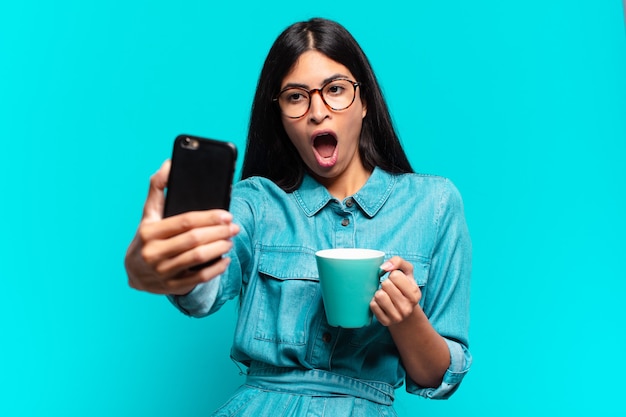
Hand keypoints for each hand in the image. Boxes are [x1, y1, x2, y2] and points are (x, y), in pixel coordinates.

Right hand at [124, 160, 238, 294]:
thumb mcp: (149, 214)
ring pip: (198, 258)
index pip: (185, 222)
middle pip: (194, 240)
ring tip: (230, 240)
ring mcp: (163, 272)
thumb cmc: (148, 237)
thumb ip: (158, 188)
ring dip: (219, 248)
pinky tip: (225, 259)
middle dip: (219, 232)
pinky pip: (199, 278)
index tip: (227, 214)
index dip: (209, 218)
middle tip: (234, 227)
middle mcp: (153, 253)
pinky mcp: (172, 287)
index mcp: (149, 231)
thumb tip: (170, 164)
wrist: (135, 273)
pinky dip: (216, 268)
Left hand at [370, 256, 420, 325]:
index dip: (392, 275)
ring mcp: (397, 317)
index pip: (395, 275)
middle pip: (386, 285)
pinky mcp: (386, 322)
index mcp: (415, 294)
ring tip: (384, 295)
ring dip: (378, 292)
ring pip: (379, 296)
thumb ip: (398, 262)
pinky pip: (373, 306)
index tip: (396, 280)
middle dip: (385, 283)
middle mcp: (408, 307)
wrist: (404, 311)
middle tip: (389, 288)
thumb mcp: (406, 272)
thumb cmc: (403, 287)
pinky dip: (374, 301)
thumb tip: (384, 267)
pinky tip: (380, 303)